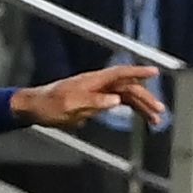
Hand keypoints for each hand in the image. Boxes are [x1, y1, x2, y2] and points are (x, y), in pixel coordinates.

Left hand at [15, 63, 165, 130]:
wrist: (33, 107)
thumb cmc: (48, 105)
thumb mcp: (69, 105)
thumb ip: (93, 102)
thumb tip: (116, 101)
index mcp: (93, 81)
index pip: (121, 73)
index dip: (138, 71)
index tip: (154, 71)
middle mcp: (99, 84)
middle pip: (128, 88)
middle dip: (146, 99)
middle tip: (159, 112)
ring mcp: (99, 92)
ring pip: (127, 97)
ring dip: (142, 107)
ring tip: (155, 120)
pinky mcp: (96, 101)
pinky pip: (118, 103)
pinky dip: (130, 110)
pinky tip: (140, 118)